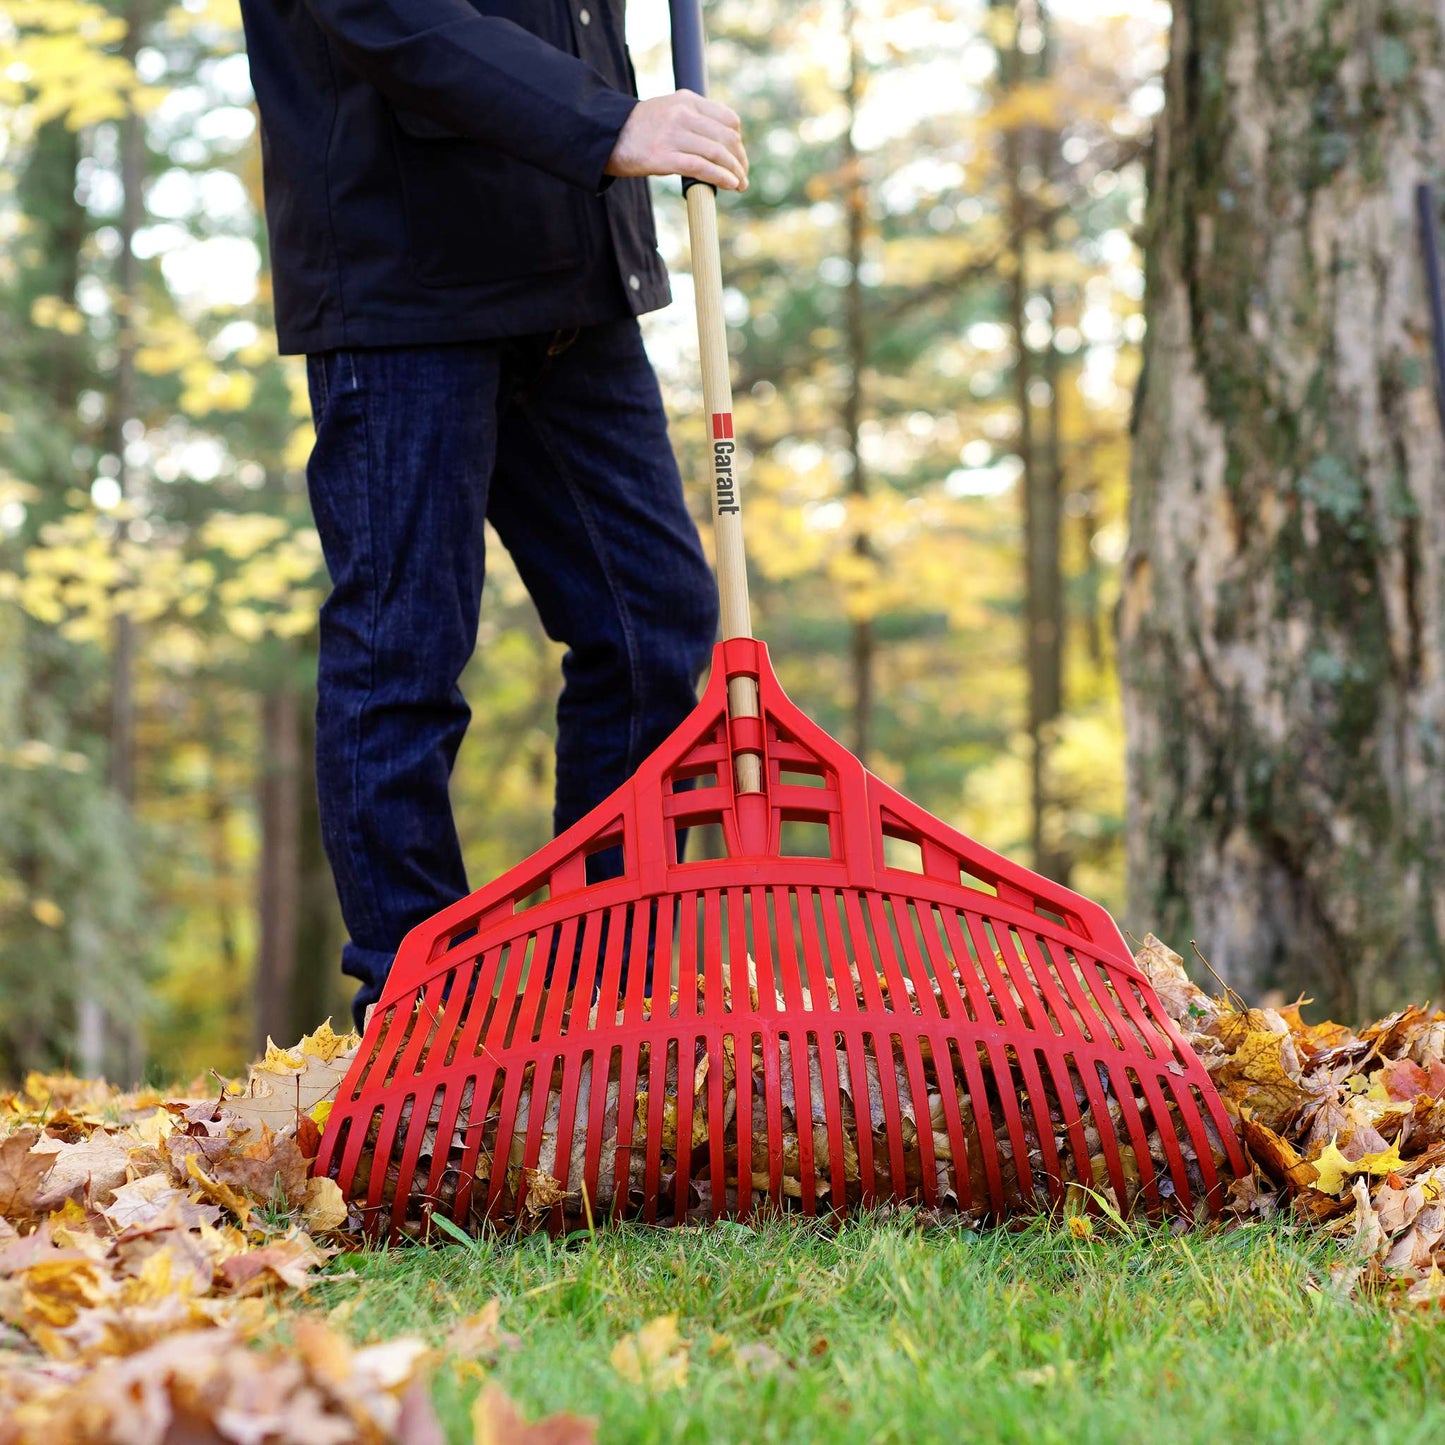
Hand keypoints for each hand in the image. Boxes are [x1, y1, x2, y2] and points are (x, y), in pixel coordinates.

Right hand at [606, 90, 748, 190]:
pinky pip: (701, 167)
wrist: (606, 136)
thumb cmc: (640, 130)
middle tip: (744, 175)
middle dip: (740, 159)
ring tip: (740, 185)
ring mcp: (673, 134)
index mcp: (687, 100)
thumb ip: (692, 120)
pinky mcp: (664, 157)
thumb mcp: (668, 112)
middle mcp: (682, 114)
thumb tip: (720, 143)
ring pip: (717, 152)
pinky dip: (721, 177)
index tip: (738, 157)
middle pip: (727, 137)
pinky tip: (730, 185)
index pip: (728, 119)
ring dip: (735, 171)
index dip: (739, 141)